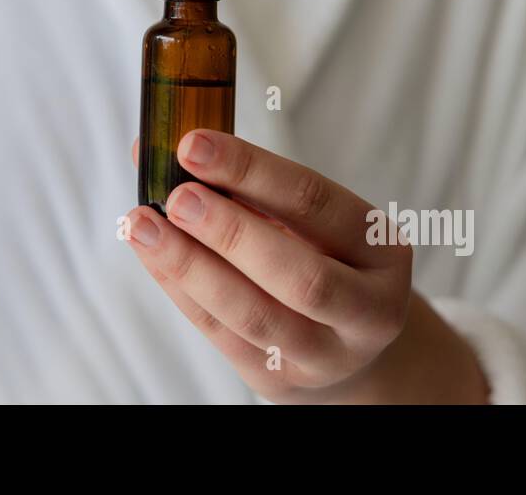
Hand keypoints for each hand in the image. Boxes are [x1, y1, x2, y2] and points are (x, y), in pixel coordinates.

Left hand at [124, 130, 489, 403]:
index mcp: (381, 249)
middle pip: (299, 276)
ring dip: (191, 266)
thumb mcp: (307, 218)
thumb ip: (243, 183)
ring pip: (255, 316)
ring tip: (144, 225)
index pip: (315, 202)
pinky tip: (152, 255)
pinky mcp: (280, 380)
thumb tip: (157, 147)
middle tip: (177, 197)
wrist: (346, 340)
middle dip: (230, 232)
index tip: (194, 145)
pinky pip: (222, 335)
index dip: (252, 170)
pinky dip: (181, 291)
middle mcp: (368, 309)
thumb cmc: (319, 256)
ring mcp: (326, 355)